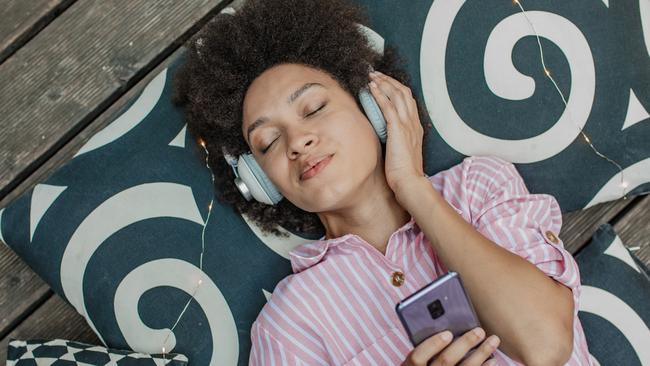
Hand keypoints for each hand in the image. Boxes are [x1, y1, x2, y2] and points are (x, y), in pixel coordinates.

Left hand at [368, 70, 424, 196]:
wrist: (409, 181)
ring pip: (396, 95)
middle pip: (403, 92)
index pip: (408, 100)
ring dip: (383, 83)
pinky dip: (380, 94)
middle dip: (389, 80)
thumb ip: (395, 140)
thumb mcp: (400, 152)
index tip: (384, 83)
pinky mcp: (398, 129)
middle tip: (375, 74)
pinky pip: (388, 106)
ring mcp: (407, 125)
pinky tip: (371, 88)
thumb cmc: (403, 172)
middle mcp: (413, 122)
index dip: (396, 89)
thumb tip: (383, 136)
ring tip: (372, 76)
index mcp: (415, 127)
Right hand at [401, 327, 500, 365]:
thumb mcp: (416, 359)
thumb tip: (446, 323)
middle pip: (445, 361)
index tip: (448, 333)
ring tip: (493, 340)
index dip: (432, 345)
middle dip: (464, 344)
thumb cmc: (423, 365)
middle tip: (479, 331)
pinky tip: (492, 360)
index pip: (417, 357)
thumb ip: (425, 346)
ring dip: (481, 354)